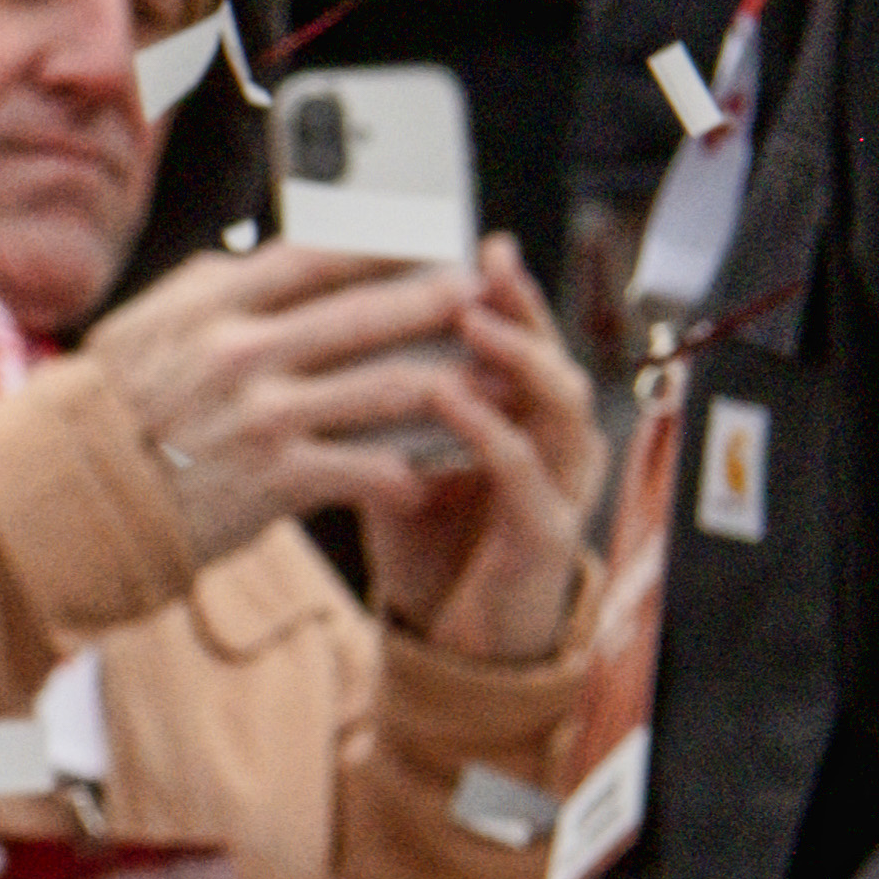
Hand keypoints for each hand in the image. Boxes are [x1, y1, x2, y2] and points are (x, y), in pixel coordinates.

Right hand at [71, 239, 478, 568]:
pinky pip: (368, 468)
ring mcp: (263, 418)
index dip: (389, 240)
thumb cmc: (107, 411)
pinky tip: (431, 471)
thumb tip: (269, 254)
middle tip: (481, 295)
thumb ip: (211, 288)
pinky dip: (409, 470)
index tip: (432, 234)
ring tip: (487, 379)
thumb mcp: (145, 327)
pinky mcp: (274, 482)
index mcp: (214, 305)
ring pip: (389, 387)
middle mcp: (243, 353)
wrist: (61, 500)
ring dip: (451, 382)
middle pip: (372, 312)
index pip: (323, 253)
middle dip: (440, 301)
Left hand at [347, 242, 602, 663]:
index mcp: (519, 415)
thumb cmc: (430, 543)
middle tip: (482, 260)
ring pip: (557, 401)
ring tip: (471, 317)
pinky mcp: (547, 532)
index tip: (456, 238)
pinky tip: (455, 398)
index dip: (493, 287)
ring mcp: (560, 483)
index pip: (514, 335)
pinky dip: (491, 430)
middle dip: (517, 303)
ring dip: (515, 355)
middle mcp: (552, 439)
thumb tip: (318, 338)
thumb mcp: (396, 460)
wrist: (452, 640)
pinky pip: (526, 470)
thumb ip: (378, 403)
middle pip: (546, 351)